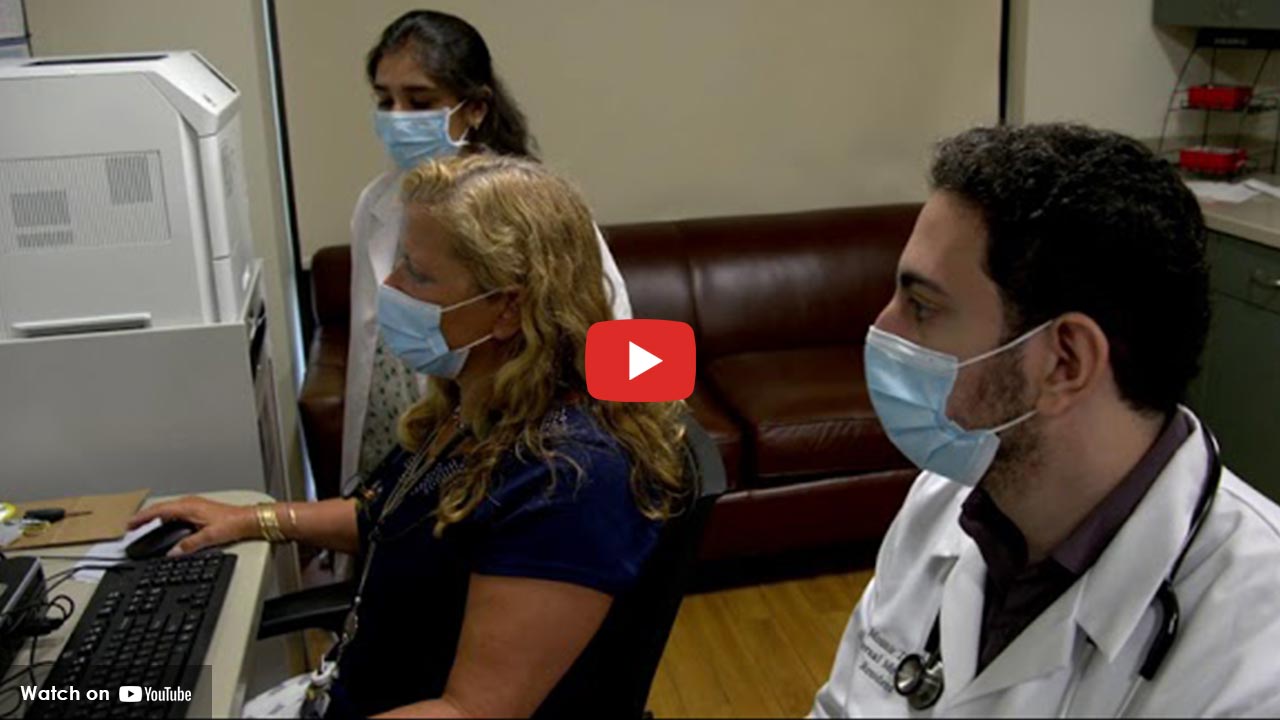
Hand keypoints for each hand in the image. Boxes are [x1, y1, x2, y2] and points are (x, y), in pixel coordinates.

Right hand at [127, 496, 259, 555]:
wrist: (249, 519)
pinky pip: (176, 512)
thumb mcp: (209, 537)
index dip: (142, 517)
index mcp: (189, 507)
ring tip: (144, 526)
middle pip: (161, 509)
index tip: (129, 524)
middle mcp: (190, 503)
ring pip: (168, 510)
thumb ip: (189, 545)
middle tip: (132, 526)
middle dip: (145, 517)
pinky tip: (165, 525)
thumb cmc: (234, 523)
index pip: (158, 511)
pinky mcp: (200, 510)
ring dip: (155, 517)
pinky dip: (166, 518)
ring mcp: (195, 506)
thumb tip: (173, 553)